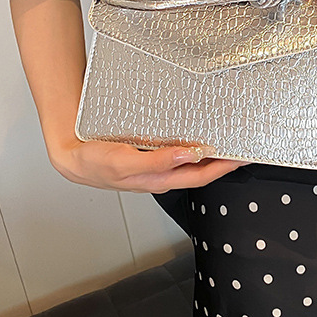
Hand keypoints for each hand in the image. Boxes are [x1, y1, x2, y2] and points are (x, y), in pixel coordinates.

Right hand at [48, 138, 250, 193]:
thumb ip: (158, 161)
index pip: (201, 176)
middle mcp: (162, 175)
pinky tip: (197, 137)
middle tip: (244, 148)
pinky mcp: (149, 156)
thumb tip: (189, 155)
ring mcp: (156, 167)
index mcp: (159, 179)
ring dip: (211, 155)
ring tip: (228, 142)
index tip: (242, 157)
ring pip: (191, 163)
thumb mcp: (125, 163)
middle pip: (201, 171)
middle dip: (225, 162)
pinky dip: (193, 147)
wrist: (72, 156)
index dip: (223, 168)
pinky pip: (178, 153)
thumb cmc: (95, 163)